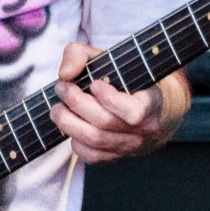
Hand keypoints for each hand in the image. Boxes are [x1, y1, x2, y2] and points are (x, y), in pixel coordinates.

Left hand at [52, 41, 175, 164]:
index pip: (134, 112)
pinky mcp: (116, 156)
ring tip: (58, 108)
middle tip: (62, 88)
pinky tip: (71, 125)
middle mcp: (144, 129)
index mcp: (151, 102)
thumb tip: (65, 74)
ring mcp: (130, 145)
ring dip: (69, 123)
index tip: (95, 83)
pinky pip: (92, 156)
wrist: (150, 107)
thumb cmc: (125, 78)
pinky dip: (75, 141)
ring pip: (96, 141)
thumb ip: (81, 54)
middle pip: (105, 123)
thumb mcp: (108, 57)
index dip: (110, 99)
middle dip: (77, 104)